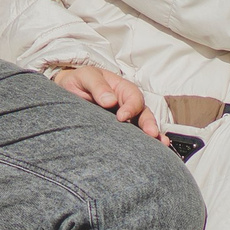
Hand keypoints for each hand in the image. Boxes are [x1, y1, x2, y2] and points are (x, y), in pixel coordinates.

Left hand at [48, 65, 163, 139]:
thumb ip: (97, 86)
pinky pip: (133, 136)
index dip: (130, 107)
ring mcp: (125, 118)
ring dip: (152, 135)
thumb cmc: (80, 81)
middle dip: (149, 123)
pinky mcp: (119, 131)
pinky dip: (144, 144)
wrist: (69, 90)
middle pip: (143, 113)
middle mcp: (128, 104)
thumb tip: (109, 100)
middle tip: (152, 134)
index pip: (133, 97)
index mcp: (122, 89)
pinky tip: (152, 152)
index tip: (121, 117)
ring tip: (161, 145)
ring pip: (142, 126)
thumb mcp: (86, 76)